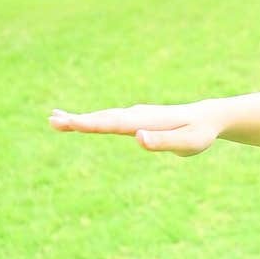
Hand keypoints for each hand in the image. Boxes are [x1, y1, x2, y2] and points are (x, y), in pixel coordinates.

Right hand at [48, 101, 218, 156]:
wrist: (208, 117)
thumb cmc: (200, 133)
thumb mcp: (188, 143)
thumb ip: (164, 141)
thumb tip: (138, 138)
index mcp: (146, 122)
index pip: (114, 124)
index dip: (91, 124)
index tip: (70, 123)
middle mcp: (137, 115)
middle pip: (103, 118)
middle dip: (77, 121)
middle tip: (51, 121)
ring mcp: (136, 116)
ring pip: (104, 117)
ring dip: (80, 118)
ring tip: (55, 119)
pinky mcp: (137, 119)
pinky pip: (110, 118)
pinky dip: (93, 119)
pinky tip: (82, 121)